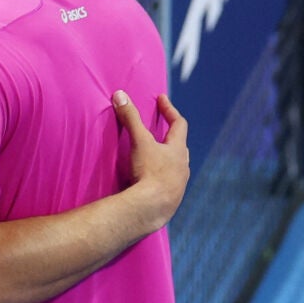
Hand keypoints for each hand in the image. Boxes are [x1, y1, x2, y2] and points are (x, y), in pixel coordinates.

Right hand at [112, 91, 189, 232]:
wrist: (153, 208)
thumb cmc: (150, 172)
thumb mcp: (139, 142)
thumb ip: (130, 118)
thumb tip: (120, 95)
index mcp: (178, 150)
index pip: (179, 123)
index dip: (169, 110)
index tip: (161, 99)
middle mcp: (183, 166)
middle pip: (180, 145)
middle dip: (170, 135)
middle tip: (162, 128)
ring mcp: (179, 183)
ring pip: (176, 165)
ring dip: (167, 158)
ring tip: (156, 155)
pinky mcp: (172, 198)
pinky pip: (170, 182)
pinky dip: (162, 176)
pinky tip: (152, 180)